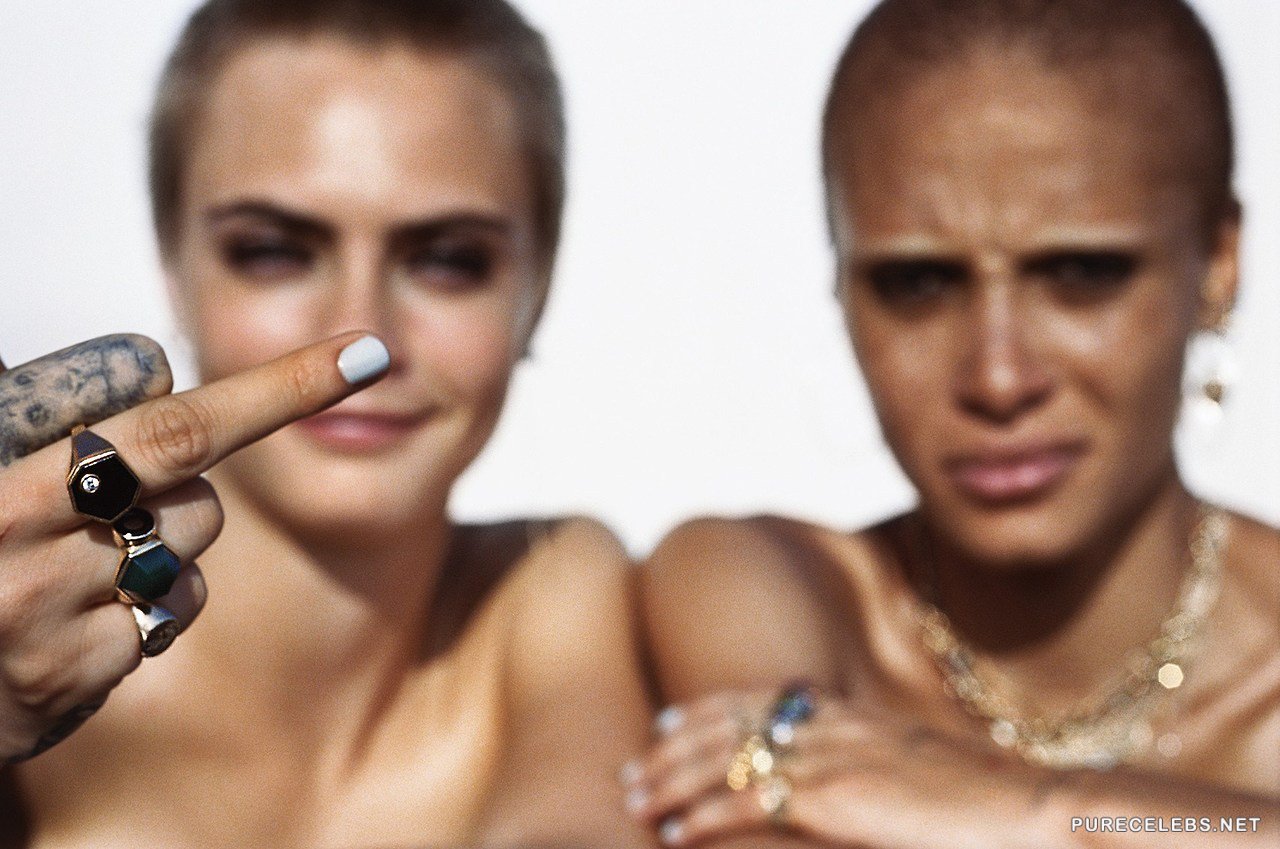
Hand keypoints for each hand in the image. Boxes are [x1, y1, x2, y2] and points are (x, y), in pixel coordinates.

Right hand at [0, 331, 388, 762]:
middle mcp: (21, 530)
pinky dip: (146, 603)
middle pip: (199, 487)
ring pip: (188, 547)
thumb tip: (151, 365)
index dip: (283, 387)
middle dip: (209, 466)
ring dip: (164, 540)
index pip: (173, 419)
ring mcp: (46, 609)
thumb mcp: (1, 460)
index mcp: (7, 467)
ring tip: (85, 549)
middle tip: (222, 440)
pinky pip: (168, 614)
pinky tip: (82, 609)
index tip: (366, 357)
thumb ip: (57, 410)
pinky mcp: (66, 672)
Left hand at [624, 689, 1041, 847]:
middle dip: (676, 745)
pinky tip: (676, 833)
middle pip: (733, 721)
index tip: (669, 720)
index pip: (763, 699)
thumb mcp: (919, 780)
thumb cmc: (987, 810)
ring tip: (638, 800)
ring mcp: (836, 759)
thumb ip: (872, 777)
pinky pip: (752, 801)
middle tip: (636, 765)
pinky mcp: (838, 799)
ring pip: (730, 758)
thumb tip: (846, 797)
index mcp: (856, 717)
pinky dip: (706, 817)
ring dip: (676, 781)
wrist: (1035, 815)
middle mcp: (837, 727)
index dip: (709, 708)